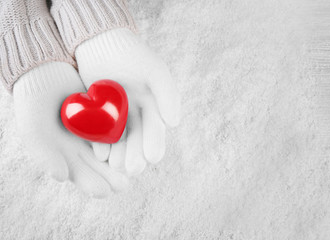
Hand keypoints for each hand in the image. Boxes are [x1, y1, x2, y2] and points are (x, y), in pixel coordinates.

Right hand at [13, 62, 128, 196]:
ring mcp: (97, 131)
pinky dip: (124, 135)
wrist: (44, 73)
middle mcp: (84, 147)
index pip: (81, 175)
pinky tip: (134, 141)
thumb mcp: (35, 131)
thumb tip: (61, 177)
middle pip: (100, 166)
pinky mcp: (107, 114)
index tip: (103, 191)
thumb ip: (45, 155)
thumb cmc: (34, 106)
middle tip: (123, 185)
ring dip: (122, 159)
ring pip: (112, 149)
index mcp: (67, 156)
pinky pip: (117, 126)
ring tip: (134, 168)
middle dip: (112, 176)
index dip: (91, 184)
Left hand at [75, 28, 180, 174]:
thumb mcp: (155, 71)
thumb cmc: (133, 56)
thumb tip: (174, 123)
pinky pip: (98, 135)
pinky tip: (100, 152)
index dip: (155, 145)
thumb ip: (168, 94)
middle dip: (135, 156)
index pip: (155, 132)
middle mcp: (135, 118)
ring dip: (118, 155)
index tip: (153, 157)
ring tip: (116, 165)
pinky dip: (99, 144)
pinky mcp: (96, 117)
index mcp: (153, 110)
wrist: (101, 43)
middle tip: (131, 169)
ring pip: (118, 143)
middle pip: (137, 142)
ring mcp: (115, 119)